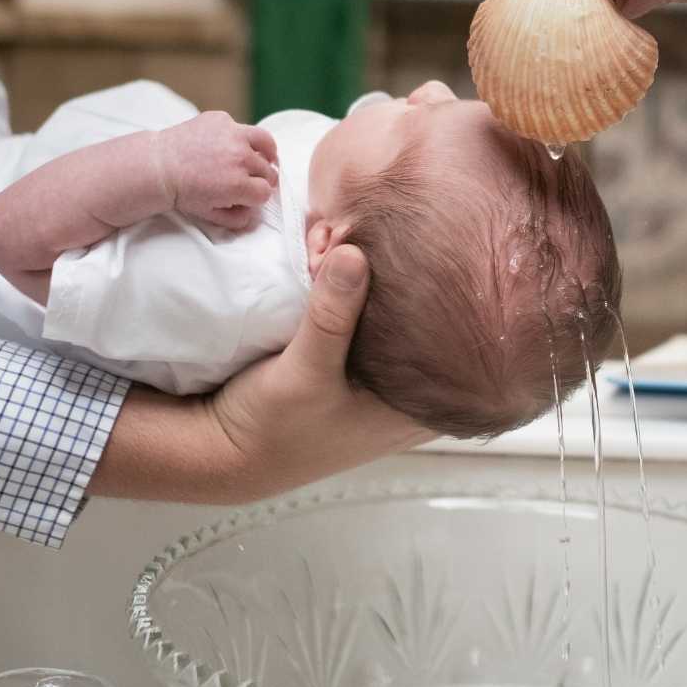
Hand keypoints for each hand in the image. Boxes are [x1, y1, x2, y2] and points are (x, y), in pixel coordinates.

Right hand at [88, 245, 432, 504]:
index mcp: (418, 409)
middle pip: (430, 325)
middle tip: (404, 237)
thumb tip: (355, 252)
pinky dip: (354, 289)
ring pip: (395, 316)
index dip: (460, 305)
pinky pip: (364, 315)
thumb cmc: (275, 428)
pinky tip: (345, 256)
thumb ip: (333, 316)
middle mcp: (407, 393)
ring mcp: (379, 377)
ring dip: (379, 281)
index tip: (450, 258)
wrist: (223, 449)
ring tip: (370, 238)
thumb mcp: (306, 372)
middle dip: (414, 281)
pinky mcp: (349, 361)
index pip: (463, 349)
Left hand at [157, 111, 278, 231]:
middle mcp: (240, 158)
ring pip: (266, 143)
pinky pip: (241, 127)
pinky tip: (229, 144)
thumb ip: (237, 218)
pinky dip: (239, 137)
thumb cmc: (182, 191)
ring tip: (261, 157)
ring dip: (266, 153)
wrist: (158, 166)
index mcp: (238, 185)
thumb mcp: (210, 214)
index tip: (251, 195)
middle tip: (250, 180)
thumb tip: (253, 214)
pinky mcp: (222, 119)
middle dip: (261, 178)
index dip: (258, 196)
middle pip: (268, 171)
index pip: (266, 192)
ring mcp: (232, 134)